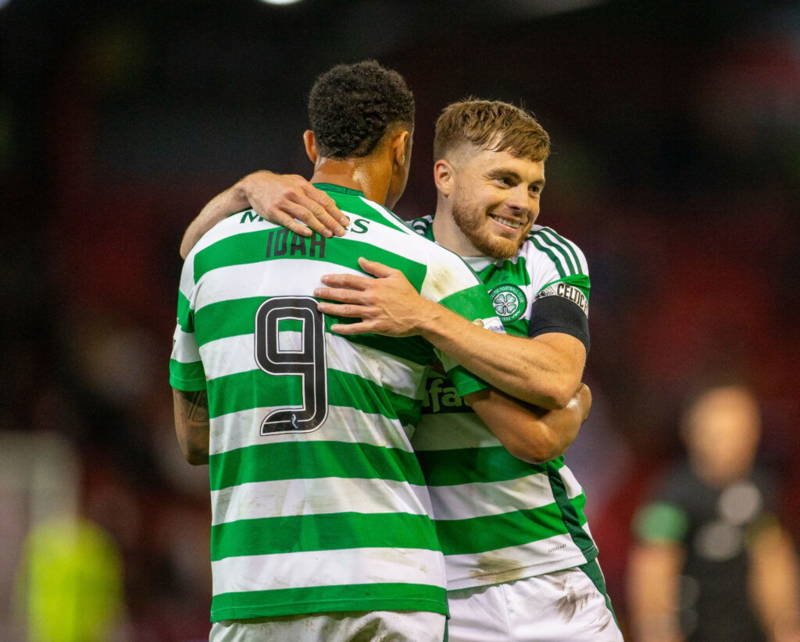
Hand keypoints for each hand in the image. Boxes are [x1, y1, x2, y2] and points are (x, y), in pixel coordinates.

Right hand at [236, 170, 348, 236]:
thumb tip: (332, 203)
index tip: (345, 222)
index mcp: (303, 185)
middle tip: (341, 232)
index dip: (336, 212)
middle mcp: (294, 192)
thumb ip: (313, 192)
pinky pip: (288, 221)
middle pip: (317, 208)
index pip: (323, 200)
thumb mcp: (297, 182)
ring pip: (305, 215)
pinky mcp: (272, 211)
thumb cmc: (280, 186)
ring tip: (329, 235)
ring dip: (319, 226)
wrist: (254, 184)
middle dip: (331, 221)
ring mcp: (283, 202)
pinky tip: (309, 234)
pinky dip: (299, 228)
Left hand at [315, 257, 437, 336]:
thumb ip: (376, 267)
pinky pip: (356, 328)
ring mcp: (371, 313)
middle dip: (327, 293)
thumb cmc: (408, 294)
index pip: (350, 280)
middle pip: (344, 295)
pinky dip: (344, 328)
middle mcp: (370, 298)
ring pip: (346, 311)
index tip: (324, 279)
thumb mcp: (395, 274)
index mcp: (374, 285)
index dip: (335, 279)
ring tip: (319, 307)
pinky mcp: (375, 326)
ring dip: (331, 309)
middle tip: (315, 292)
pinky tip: (334, 328)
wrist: (419, 314)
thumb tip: (360, 260)